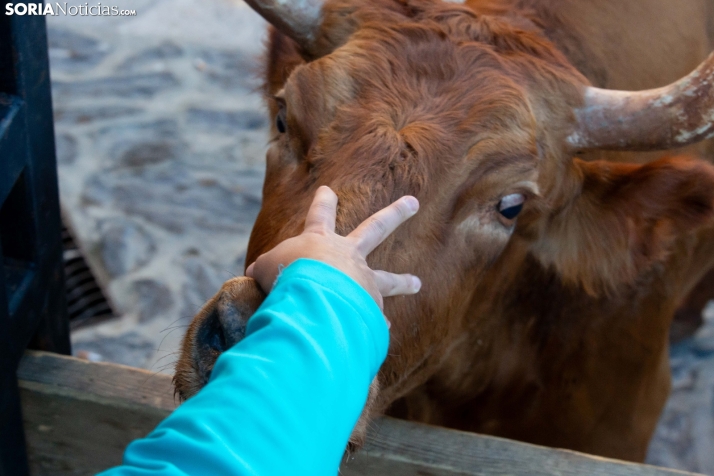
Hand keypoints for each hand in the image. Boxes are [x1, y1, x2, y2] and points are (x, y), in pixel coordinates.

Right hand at [246, 186, 420, 309]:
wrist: (313, 299)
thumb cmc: (285, 277)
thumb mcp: (264, 269)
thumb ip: (264, 271)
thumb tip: (256, 276)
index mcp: (319, 241)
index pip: (319, 215)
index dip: (322, 203)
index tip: (328, 190)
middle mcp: (348, 256)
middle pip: (376, 228)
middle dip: (396, 214)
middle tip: (414, 202)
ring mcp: (364, 280)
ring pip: (389, 279)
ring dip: (403, 281)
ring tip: (417, 283)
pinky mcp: (371, 307)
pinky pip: (374, 318)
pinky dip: (375, 325)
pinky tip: (381, 331)